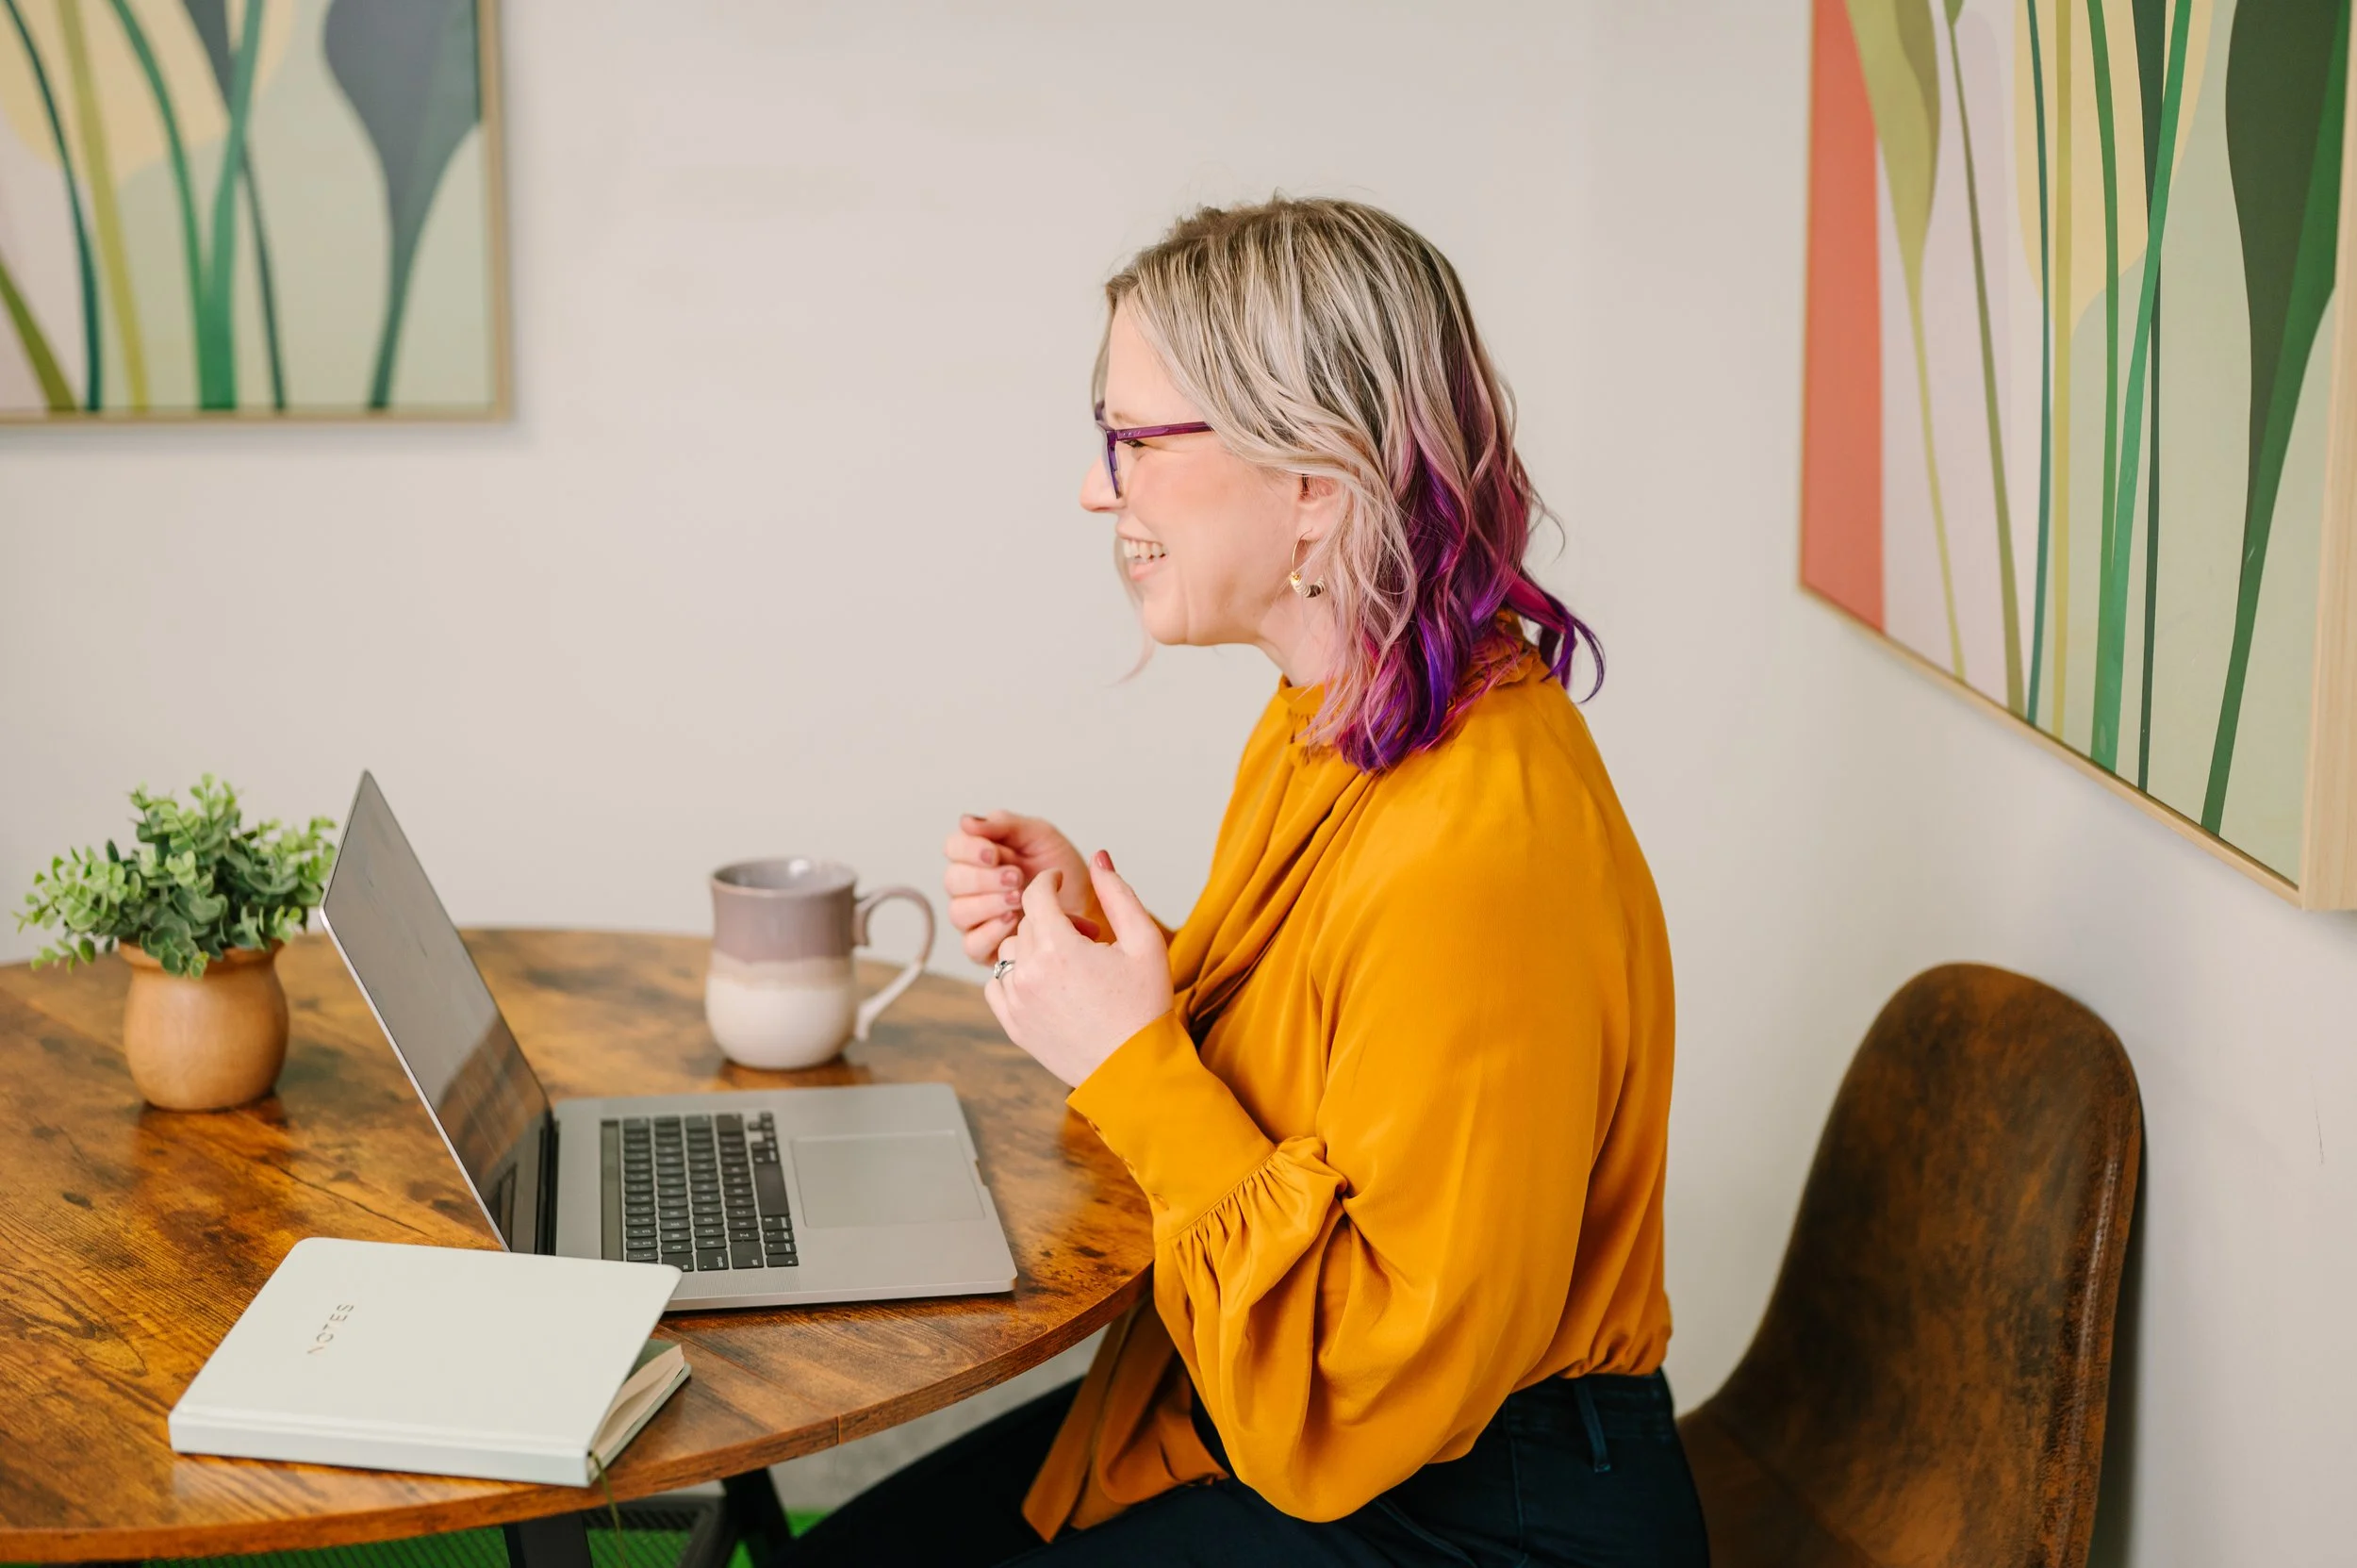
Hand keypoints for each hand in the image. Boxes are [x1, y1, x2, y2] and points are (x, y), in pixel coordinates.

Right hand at [943, 810, 1106, 964]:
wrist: (1090, 907)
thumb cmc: (1063, 871)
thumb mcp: (1039, 836)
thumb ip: (1003, 824)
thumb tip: (965, 821)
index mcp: (980, 855)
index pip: (953, 847)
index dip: (969, 850)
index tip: (995, 854)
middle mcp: (972, 887)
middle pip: (953, 881)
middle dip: (985, 878)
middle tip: (1017, 878)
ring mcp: (976, 919)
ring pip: (959, 913)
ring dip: (989, 903)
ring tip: (1019, 899)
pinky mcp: (985, 948)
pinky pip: (972, 944)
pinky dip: (991, 932)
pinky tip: (1012, 922)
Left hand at [984, 853, 1172, 1088]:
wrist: (1134, 1071)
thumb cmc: (1145, 1007)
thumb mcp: (1144, 942)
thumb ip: (1118, 894)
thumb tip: (1098, 858)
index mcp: (1059, 947)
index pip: (1034, 894)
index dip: (1047, 880)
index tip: (1057, 881)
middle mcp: (1028, 972)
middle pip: (1026, 923)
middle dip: (1052, 919)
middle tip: (1086, 936)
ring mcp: (1016, 1001)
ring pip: (1009, 952)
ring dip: (1033, 947)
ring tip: (1068, 963)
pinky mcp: (1013, 1025)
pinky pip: (997, 985)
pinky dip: (1015, 977)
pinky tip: (1046, 983)